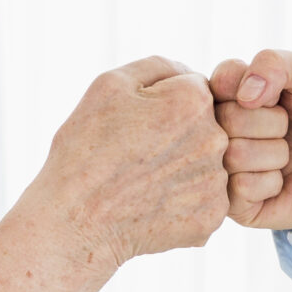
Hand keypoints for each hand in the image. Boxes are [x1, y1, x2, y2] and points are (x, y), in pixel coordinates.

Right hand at [35, 57, 228, 263]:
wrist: (75, 224)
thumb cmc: (85, 150)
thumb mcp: (109, 86)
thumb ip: (159, 67)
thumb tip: (189, 74)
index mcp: (193, 101)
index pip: (194, 89)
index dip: (163, 105)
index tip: (138, 125)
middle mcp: (216, 139)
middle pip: (206, 127)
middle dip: (178, 135)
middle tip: (138, 156)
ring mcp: (217, 182)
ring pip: (206, 163)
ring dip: (182, 168)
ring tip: (143, 183)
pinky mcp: (212, 217)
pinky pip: (204, 198)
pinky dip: (182, 201)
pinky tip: (153, 205)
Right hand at [210, 48, 291, 230]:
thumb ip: (275, 62)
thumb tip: (244, 95)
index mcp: (230, 93)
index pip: (219, 80)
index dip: (253, 87)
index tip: (277, 96)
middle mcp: (219, 130)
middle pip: (225, 118)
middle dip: (271, 122)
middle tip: (287, 128)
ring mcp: (224, 167)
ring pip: (234, 154)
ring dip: (275, 153)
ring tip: (287, 155)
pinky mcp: (234, 203)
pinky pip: (242, 187)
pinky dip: (272, 182)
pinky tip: (281, 181)